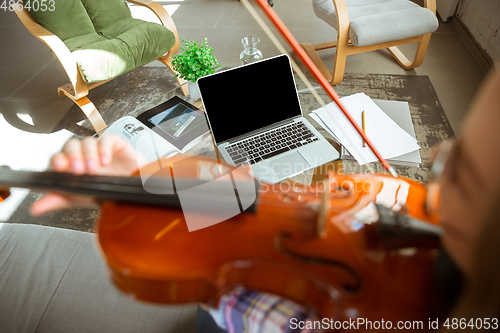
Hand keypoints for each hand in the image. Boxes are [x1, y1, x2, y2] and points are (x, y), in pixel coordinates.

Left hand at [30, 135, 145, 215]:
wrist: (134, 191)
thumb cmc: (107, 192)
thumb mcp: (79, 197)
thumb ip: (58, 200)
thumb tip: (36, 208)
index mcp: (72, 164)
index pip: (60, 156)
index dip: (58, 159)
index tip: (59, 167)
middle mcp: (84, 154)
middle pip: (71, 145)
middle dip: (73, 157)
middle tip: (78, 170)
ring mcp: (99, 148)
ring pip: (88, 142)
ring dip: (89, 155)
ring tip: (95, 169)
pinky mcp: (115, 143)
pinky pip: (106, 139)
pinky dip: (104, 149)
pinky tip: (105, 161)